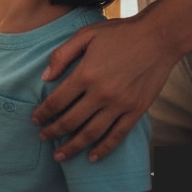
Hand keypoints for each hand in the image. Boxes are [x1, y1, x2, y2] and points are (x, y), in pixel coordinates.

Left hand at [33, 11, 178, 162]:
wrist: (157, 39)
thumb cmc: (118, 34)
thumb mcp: (84, 35)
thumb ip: (62, 55)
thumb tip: (45, 77)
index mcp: (85, 74)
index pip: (57, 100)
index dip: (43, 112)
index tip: (35, 119)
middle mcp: (101, 94)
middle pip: (71, 120)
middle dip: (53, 132)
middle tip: (42, 137)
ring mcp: (120, 105)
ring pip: (92, 133)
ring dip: (74, 146)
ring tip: (60, 155)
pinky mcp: (136, 112)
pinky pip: (117, 136)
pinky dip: (104, 149)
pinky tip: (92, 157)